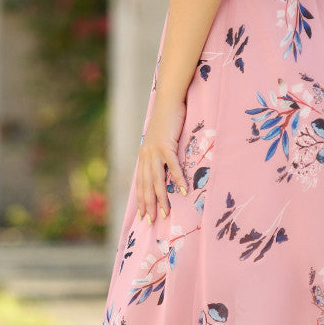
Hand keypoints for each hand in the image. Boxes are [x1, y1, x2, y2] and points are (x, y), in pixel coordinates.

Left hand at [137, 97, 188, 223]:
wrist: (168, 103)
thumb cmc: (167, 123)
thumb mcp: (159, 142)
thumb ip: (159, 156)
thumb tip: (163, 171)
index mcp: (143, 157)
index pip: (141, 184)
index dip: (142, 200)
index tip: (144, 216)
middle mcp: (146, 156)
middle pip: (146, 186)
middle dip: (149, 205)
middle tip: (152, 221)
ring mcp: (155, 151)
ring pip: (157, 180)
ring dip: (161, 198)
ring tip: (166, 212)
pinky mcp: (166, 145)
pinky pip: (172, 166)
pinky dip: (177, 179)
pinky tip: (182, 190)